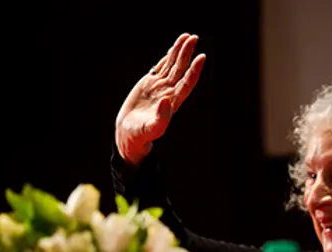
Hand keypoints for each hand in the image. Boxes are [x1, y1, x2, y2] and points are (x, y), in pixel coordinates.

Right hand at [115, 33, 205, 163]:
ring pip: (172, 65)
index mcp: (173, 102)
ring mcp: (160, 87)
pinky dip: (167, 57)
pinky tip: (173, 48)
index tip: (201, 57)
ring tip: (186, 36)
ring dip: (179, 51)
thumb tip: (167, 100)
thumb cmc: (142, 135)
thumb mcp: (152, 129)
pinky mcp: (149, 84)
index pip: (187, 83)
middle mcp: (169, 92)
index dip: (194, 70)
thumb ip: (161, 118)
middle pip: (181, 69)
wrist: (130, 134)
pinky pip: (160, 68)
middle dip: (187, 54)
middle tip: (194, 38)